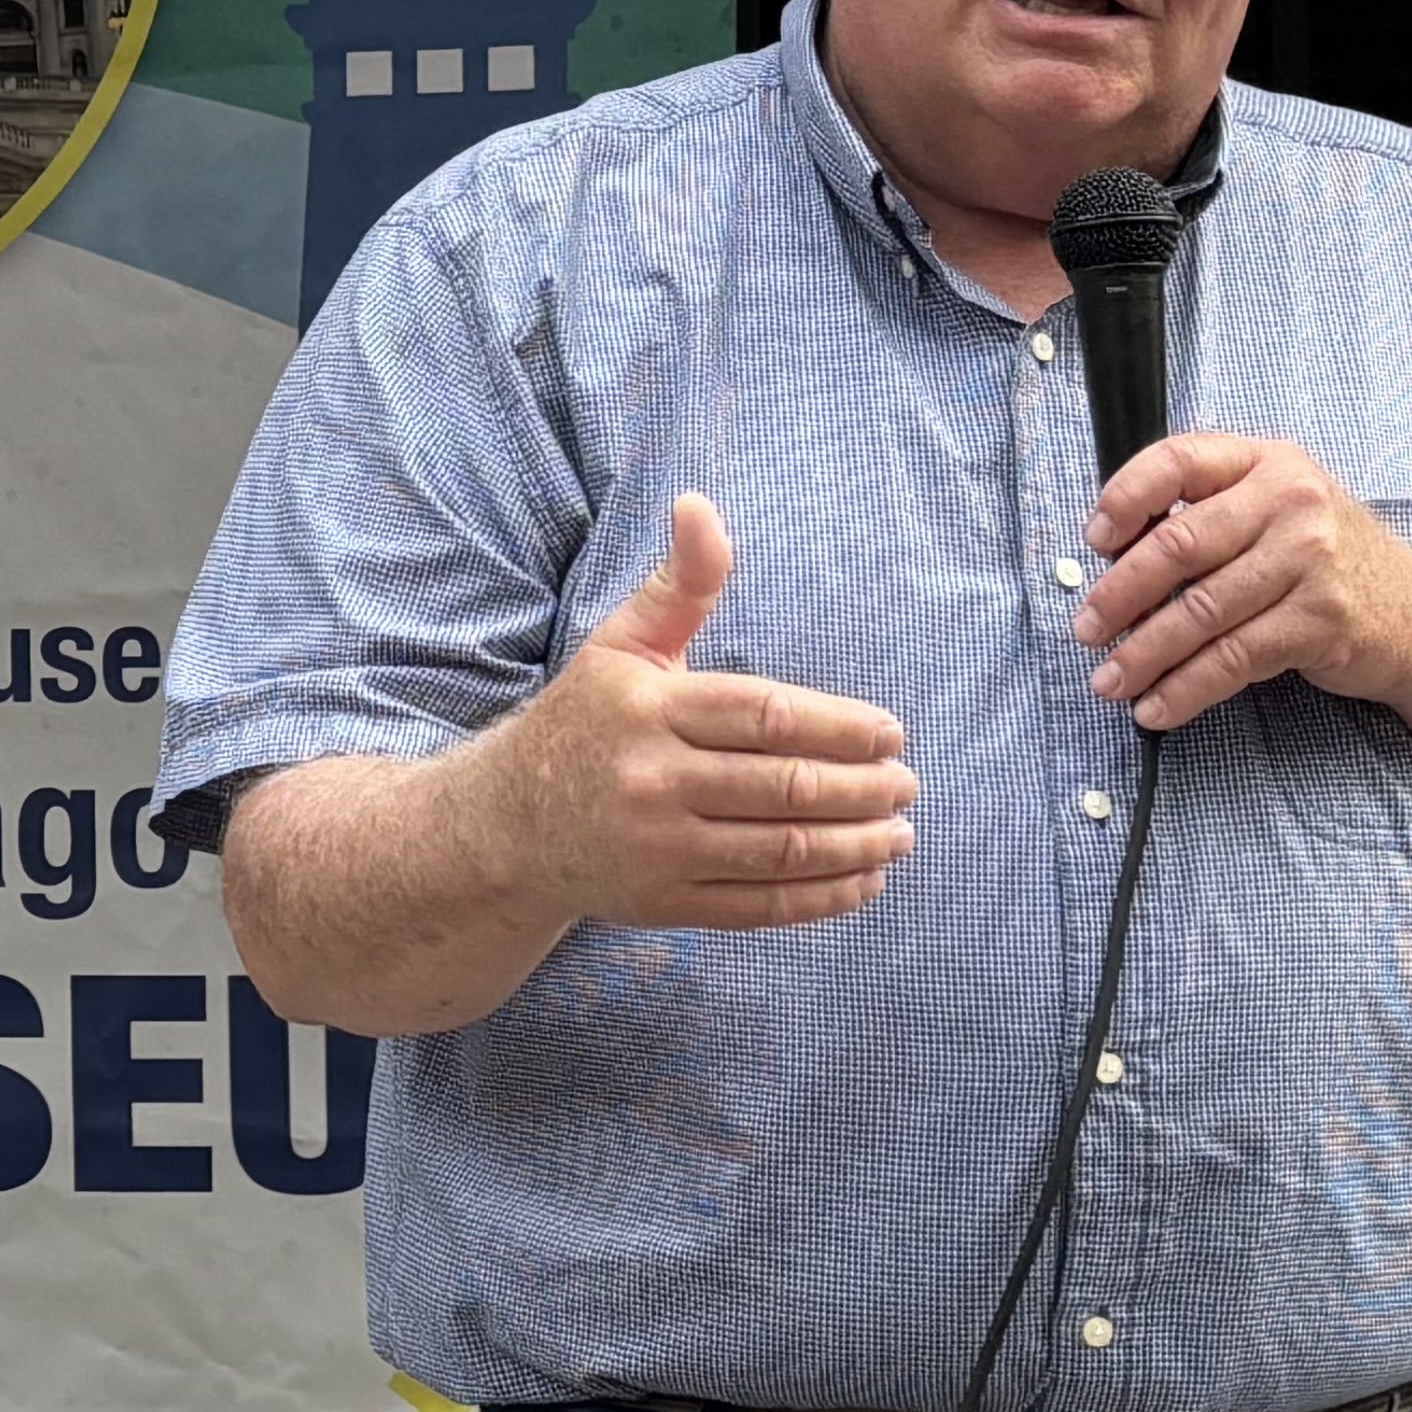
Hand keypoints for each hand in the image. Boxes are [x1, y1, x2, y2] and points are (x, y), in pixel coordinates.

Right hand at [487, 493, 917, 933]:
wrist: (505, 825)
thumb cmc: (583, 722)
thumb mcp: (621, 645)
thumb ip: (679, 584)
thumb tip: (700, 505)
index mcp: (648, 708)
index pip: (766, 716)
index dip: (841, 727)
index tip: (891, 735)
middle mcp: (651, 779)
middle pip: (785, 786)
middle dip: (863, 788)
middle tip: (906, 784)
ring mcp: (657, 848)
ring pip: (781, 850)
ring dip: (857, 844)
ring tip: (899, 831)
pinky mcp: (663, 902)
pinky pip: (761, 906)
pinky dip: (824, 897)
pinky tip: (866, 878)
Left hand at [1080, 429, 1411, 728]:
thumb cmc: (1327, 561)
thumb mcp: (1278, 510)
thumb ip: (1210, 513)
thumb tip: (1113, 557)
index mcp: (1268, 462)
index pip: (1177, 460)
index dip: (1123, 498)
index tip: (1094, 543)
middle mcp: (1291, 501)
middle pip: (1178, 545)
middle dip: (1119, 594)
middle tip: (1087, 629)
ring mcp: (1310, 560)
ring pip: (1200, 611)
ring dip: (1143, 654)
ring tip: (1109, 681)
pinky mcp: (1321, 620)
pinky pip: (1233, 658)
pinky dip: (1186, 688)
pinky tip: (1157, 707)